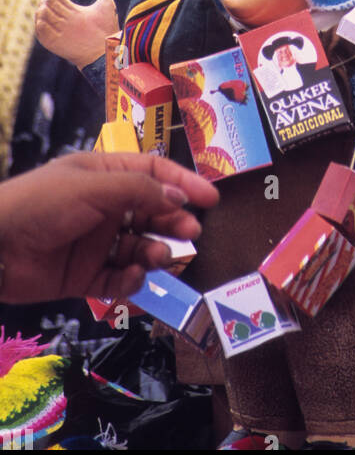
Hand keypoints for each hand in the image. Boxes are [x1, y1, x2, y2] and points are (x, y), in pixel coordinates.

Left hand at [0, 152, 218, 304]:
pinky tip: (134, 278)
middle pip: (152, 212)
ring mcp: (96, 242)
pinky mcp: (85, 276)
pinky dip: (131, 281)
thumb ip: (140, 190)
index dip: (184, 183)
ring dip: (154, 252)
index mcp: (106, 175)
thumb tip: (180, 197)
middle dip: (174, 221)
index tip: (211, 199)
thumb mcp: (94, 187)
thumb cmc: (42, 203)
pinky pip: (119, 278)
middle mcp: (105, 207)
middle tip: (191, 233)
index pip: (155, 174)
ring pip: (140, 247)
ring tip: (158, 258)